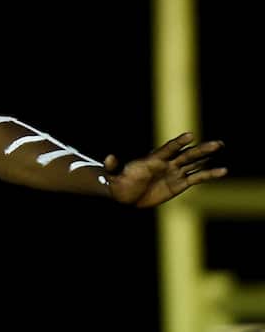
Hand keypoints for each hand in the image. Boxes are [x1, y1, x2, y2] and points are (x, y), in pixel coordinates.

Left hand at [103, 132, 226, 207]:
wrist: (126, 195)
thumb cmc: (118, 183)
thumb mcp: (113, 176)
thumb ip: (112, 167)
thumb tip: (108, 157)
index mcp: (152, 160)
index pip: (168, 149)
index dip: (178, 142)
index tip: (190, 135)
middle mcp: (166, 163)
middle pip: (186, 154)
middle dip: (201, 149)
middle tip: (217, 143)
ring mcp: (174, 172)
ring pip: (194, 162)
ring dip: (207, 156)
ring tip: (220, 146)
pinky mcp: (180, 183)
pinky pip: (197, 177)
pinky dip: (209, 174)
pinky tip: (223, 171)